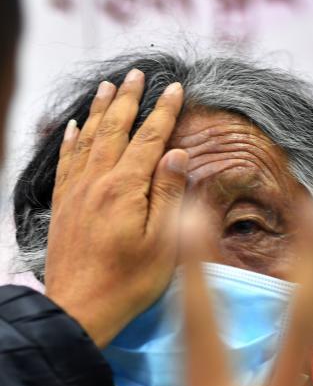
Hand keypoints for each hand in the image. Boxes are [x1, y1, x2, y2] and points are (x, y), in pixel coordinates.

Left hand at [44, 69, 187, 347]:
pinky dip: (70, 139)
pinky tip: (72, 127)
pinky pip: (66, 161)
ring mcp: (77, 192)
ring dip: (98, 109)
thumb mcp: (164, 242)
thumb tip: (177, 153)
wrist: (78, 312)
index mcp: (126, 188)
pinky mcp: (63, 206)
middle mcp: (97, 182)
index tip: (175, 87)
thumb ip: (170, 193)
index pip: (149, 138)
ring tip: (106, 86)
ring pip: (88, 139)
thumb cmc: (129, 281)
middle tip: (137, 73)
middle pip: (114, 129)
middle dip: (127, 98)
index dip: (164, 111)